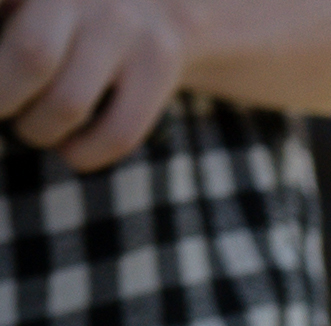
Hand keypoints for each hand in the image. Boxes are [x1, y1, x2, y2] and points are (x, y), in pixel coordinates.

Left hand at [1, 0, 190, 160]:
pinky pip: (118, 131)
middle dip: (3, 99)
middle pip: (31, 57)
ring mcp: (124, 24)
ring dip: (38, 131)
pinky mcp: (160, 60)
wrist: (163, 0)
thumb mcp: (25, 8)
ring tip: (34, 128)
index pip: (6, 22)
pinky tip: (72, 149)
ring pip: (68, 103)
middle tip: (3, 109)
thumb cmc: (67, 14)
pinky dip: (83, 154)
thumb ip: (3, 27)